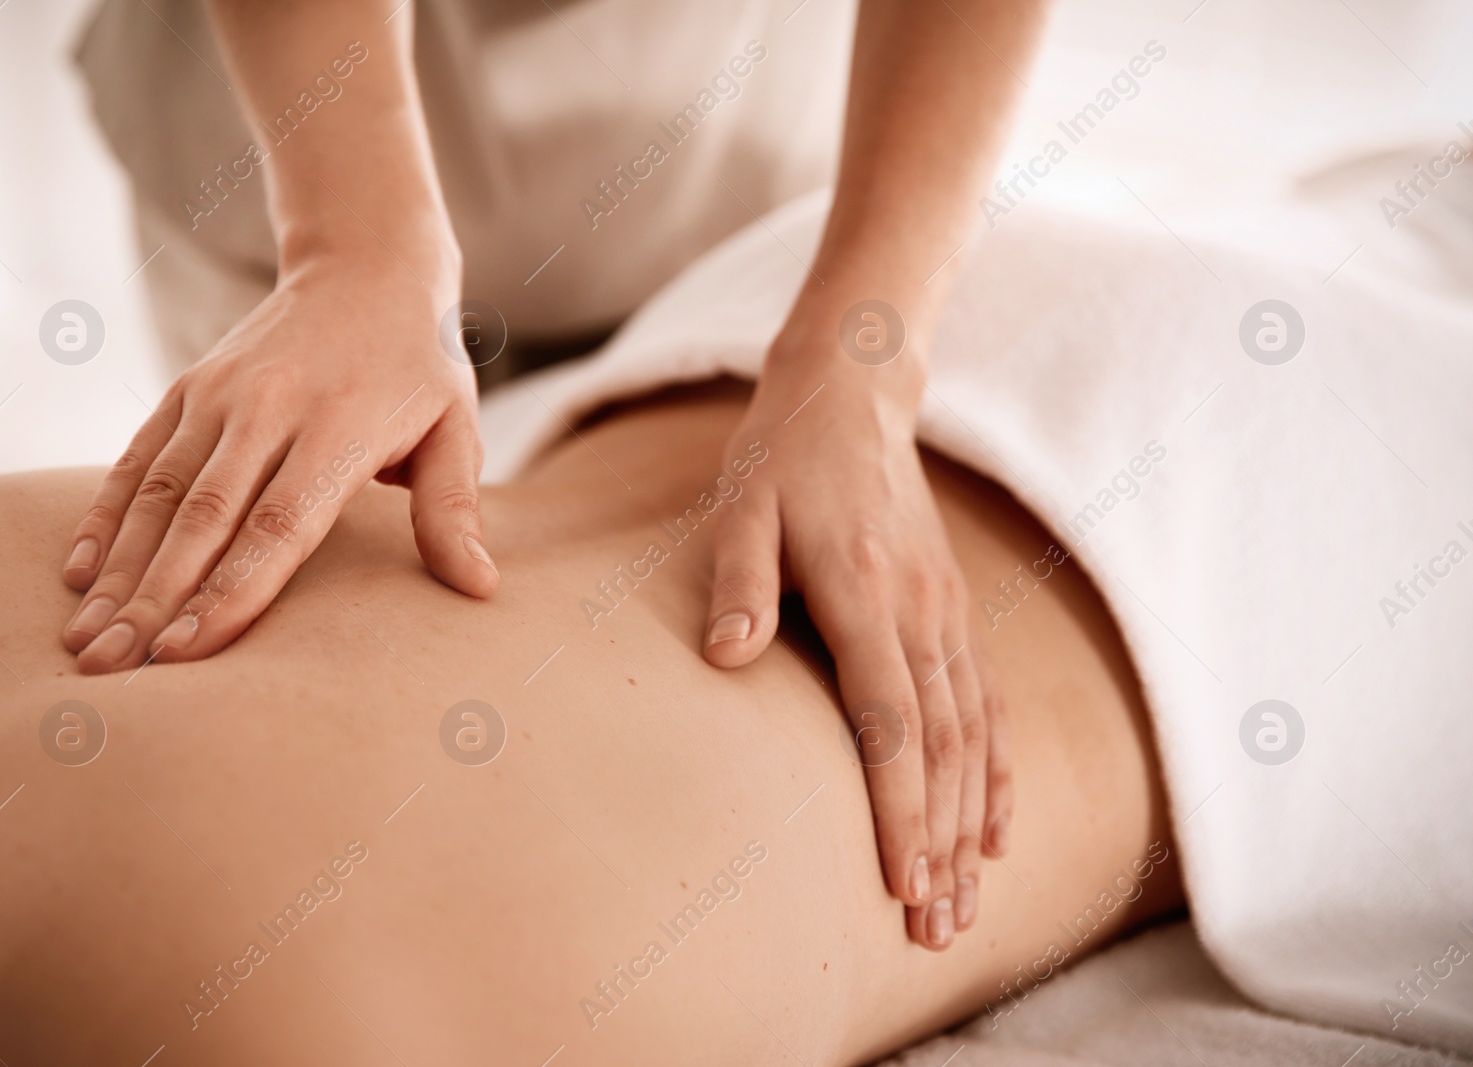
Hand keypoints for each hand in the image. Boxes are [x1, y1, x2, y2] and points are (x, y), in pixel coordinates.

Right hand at [60, 256, 497, 673]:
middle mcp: (270, 408)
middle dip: (156, 599)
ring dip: (120, 572)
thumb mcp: (455, 429)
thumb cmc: (420, 367)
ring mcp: (220, 394)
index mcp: (340, 426)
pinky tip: (81, 574)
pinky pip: (136, 459)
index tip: (190, 651)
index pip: (279, 524)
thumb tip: (479, 589)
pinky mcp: (188, 386)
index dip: (232, 590)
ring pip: (158, 494)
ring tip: (87, 642)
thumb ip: (453, 510)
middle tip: (115, 669)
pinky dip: (105, 517)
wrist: (367, 268)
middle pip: (204, 518)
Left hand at [702, 345, 1011, 951]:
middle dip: (938, 845)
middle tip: (934, 929)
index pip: (890, 722)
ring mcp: (949, 614)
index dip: (898, 809)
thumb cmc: (782, 458)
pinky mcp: (957, 613)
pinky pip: (990, 705)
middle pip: (941, 750)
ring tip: (963, 905)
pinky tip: (996, 829)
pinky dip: (999, 774)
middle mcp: (922, 612)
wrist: (854, 397)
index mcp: (867, 592)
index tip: (900, 884)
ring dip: (969, 826)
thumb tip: (725, 657)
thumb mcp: (742, 505)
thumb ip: (740, 581)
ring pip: (974, 738)